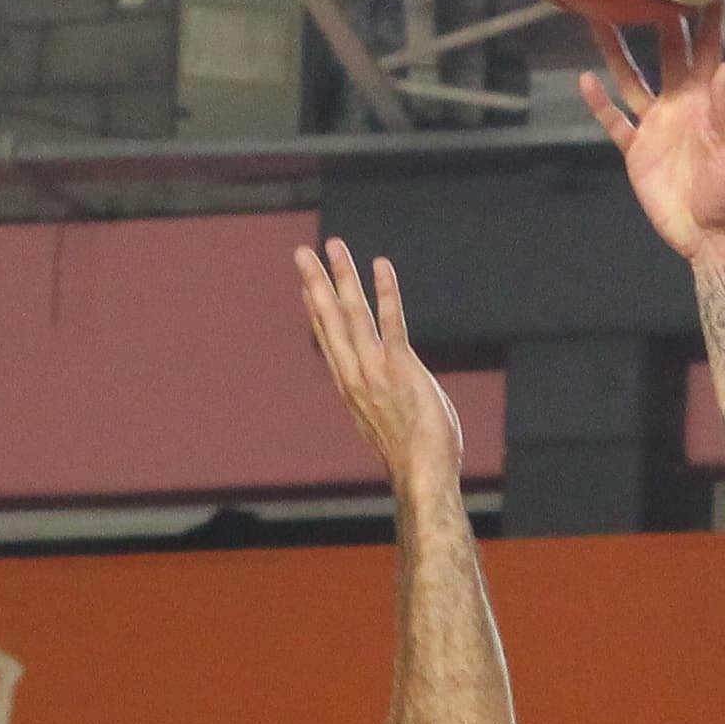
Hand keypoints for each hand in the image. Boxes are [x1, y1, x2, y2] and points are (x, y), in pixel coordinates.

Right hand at [293, 238, 461, 484]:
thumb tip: (387, 397)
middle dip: (316, 282)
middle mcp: (355, 375)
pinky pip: (391, 323)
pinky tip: (380, 266)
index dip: (316, 309)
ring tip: (333, 246)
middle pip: (329, 320)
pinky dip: (386, 292)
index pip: (328, 339)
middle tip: (302, 252)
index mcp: (350, 387)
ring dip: (342, 277)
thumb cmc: (414, 457)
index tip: (308, 285)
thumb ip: (382, 402)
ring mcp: (375, 371)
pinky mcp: (401, 369)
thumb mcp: (388, 424)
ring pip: (353, 315)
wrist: (422, 476)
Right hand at [579, 7, 724, 263]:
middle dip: (658, 17)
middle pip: (667, 51)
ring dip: (616, 51)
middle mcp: (681, 104)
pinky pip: (614, 121)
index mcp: (710, 101)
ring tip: (599, 18)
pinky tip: (585, 80)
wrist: (711, 238)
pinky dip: (599, 103)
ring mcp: (657, 125)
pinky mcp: (637, 151)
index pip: (709, 49)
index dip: (708, 17)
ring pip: (632, 79)